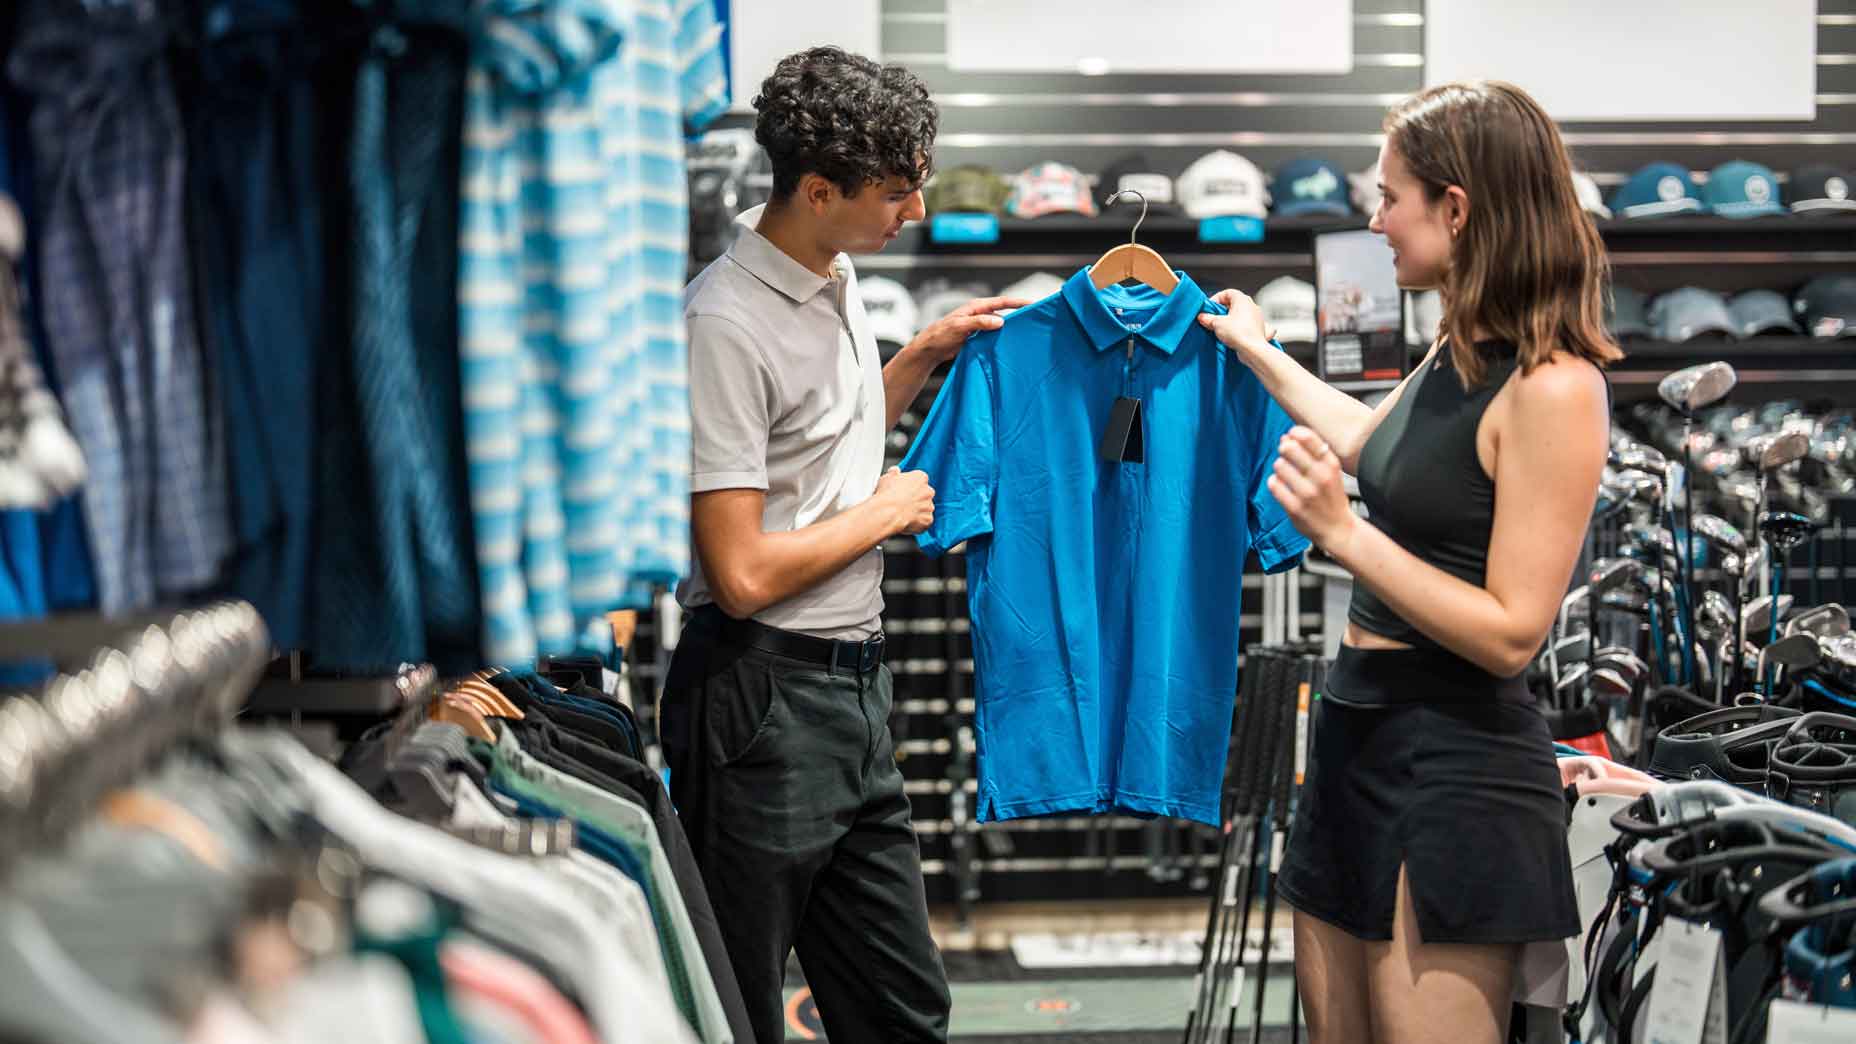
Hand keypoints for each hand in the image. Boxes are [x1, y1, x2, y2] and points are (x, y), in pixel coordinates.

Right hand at [874, 466, 935, 535]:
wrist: (887, 513)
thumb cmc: (887, 495)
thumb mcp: (886, 478)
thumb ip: (893, 473)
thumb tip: (894, 471)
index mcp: (920, 477)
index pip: (919, 480)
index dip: (910, 486)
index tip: (903, 490)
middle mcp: (928, 491)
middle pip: (924, 494)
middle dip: (916, 498)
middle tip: (903, 502)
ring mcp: (929, 506)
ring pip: (925, 508)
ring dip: (917, 511)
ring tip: (903, 513)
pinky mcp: (928, 519)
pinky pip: (924, 521)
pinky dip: (918, 522)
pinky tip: (907, 521)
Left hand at [908, 296, 1033, 365]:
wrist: (930, 349)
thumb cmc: (940, 335)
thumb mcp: (960, 327)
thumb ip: (979, 323)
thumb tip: (1000, 321)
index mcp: (976, 307)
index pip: (1002, 302)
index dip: (1018, 302)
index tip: (1032, 304)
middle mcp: (980, 314)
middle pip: (1004, 312)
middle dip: (1019, 314)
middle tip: (1035, 318)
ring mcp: (980, 326)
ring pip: (1000, 325)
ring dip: (1011, 329)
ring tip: (1026, 332)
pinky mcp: (978, 337)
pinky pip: (994, 336)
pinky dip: (1003, 338)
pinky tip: (1010, 344)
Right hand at [1197, 289, 1275, 364]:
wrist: (1253, 350)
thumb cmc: (1238, 333)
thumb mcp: (1217, 324)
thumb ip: (1208, 318)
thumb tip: (1202, 317)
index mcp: (1242, 300)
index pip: (1228, 292)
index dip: (1217, 298)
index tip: (1209, 308)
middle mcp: (1252, 306)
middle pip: (1235, 303)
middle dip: (1224, 309)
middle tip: (1214, 318)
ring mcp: (1258, 318)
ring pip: (1243, 314)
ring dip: (1233, 319)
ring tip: (1223, 328)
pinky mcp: (1260, 329)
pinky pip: (1250, 325)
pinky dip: (1244, 327)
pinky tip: (1240, 332)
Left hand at [1268, 427, 1357, 555]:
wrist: (1339, 529)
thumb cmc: (1331, 497)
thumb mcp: (1331, 471)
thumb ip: (1312, 453)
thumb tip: (1286, 436)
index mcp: (1332, 465)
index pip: (1309, 439)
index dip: (1295, 433)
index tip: (1291, 436)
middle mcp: (1321, 477)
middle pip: (1290, 449)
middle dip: (1284, 448)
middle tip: (1286, 454)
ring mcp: (1307, 494)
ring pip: (1280, 466)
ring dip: (1279, 466)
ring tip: (1286, 473)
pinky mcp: (1295, 508)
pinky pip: (1274, 485)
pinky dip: (1274, 482)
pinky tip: (1281, 486)